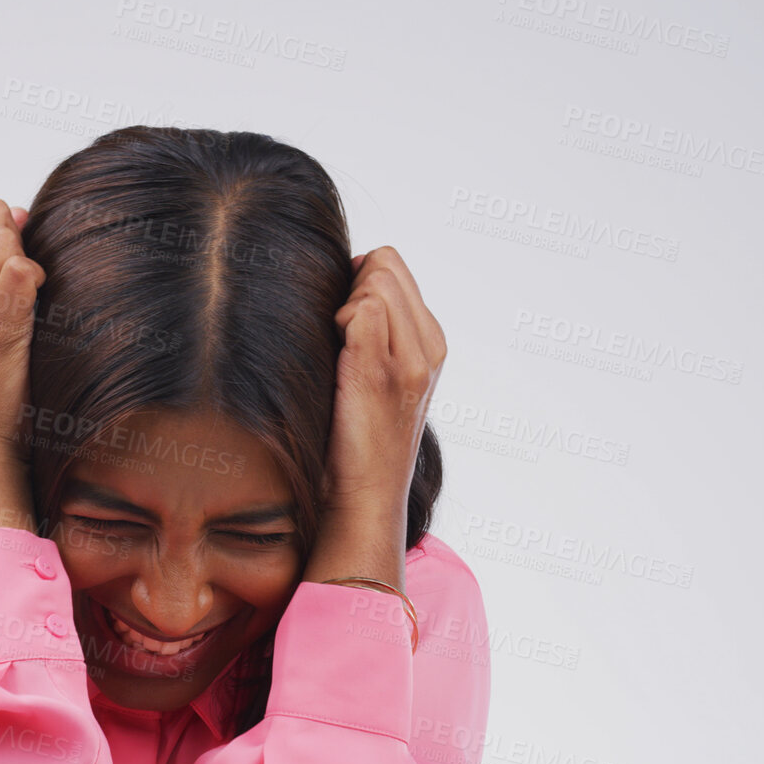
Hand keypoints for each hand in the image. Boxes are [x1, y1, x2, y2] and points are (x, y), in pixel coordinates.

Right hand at [0, 197, 46, 548]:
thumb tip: (16, 211)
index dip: (8, 244)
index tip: (6, 287)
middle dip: (18, 248)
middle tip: (16, 300)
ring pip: (7, 240)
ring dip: (29, 268)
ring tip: (23, 312)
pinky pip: (24, 270)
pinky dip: (39, 287)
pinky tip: (33, 321)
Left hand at [301, 246, 446, 590]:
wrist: (362, 499)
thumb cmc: (353, 441)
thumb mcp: (373, 377)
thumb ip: (370, 330)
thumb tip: (340, 285)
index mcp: (430, 344)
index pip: (391, 266)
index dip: (358, 283)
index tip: (342, 327)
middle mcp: (428, 347)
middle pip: (384, 263)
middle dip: (352, 288)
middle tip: (339, 341)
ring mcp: (411, 358)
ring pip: (374, 279)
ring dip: (343, 307)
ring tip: (339, 356)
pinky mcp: (382, 370)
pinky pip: (360, 309)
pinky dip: (337, 323)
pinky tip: (334, 364)